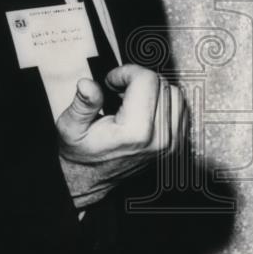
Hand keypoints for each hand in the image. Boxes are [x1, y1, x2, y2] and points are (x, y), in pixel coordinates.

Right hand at [56, 65, 185, 207]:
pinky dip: (164, 101)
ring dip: (153, 89)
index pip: (147, 80)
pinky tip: (144, 108)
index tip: (111, 81)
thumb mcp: (71, 128)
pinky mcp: (176, 144)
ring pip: (175, 94)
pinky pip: (181, 109)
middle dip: (138, 80)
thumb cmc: (82, 155)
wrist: (91, 181)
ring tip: (131, 99)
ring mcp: (171, 143)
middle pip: (162, 83)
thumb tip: (88, 85)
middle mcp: (159, 138)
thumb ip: (82, 104)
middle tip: (118, 90)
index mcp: (136, 133)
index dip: (126, 72)